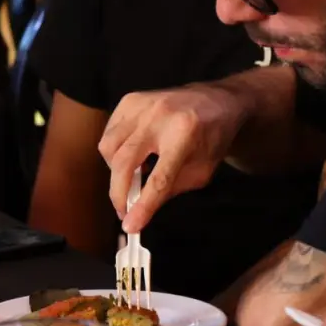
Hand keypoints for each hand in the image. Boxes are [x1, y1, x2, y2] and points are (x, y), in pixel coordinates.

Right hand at [98, 84, 248, 232]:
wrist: (216, 100)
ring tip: (131, 178)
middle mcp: (160, 115)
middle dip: (119, 193)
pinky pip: (109, 132)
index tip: (131, 225)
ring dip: (115, 172)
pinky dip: (114, 151)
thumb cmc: (212, 137)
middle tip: (123, 211)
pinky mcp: (130, 100)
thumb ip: (171, 189)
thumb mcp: (201, 171)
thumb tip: (140, 209)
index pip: (159, 178)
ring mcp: (142, 104)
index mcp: (185, 134)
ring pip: (109, 146)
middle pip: (125, 161)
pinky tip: (130, 156)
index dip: (143, 205)